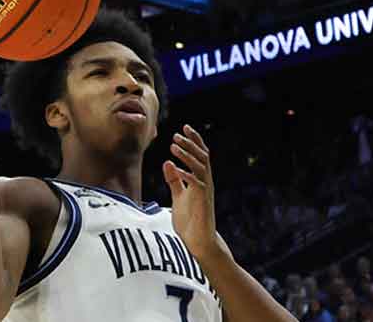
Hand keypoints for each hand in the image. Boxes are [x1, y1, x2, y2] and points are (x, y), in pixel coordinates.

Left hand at [164, 124, 227, 263]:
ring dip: (187, 155)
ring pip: (201, 168)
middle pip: (202, 158)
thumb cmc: (190, 221)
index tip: (184, 128)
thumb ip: (174, 180)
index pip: (199, 156)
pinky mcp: (202, 203)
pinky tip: (176, 169)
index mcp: (200, 181)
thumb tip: (167, 163)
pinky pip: (197, 185)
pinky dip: (187, 175)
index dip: (193, 141)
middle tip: (177, 133)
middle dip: (190, 144)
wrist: (198, 243)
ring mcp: (205, 193)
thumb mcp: (179, 196)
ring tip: (174, 146)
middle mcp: (205, 184)